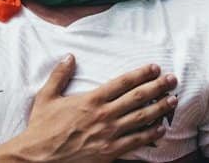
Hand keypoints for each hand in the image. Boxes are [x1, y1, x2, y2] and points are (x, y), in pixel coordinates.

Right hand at [0, 55, 177, 161]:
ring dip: (160, 108)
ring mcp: (108, 134)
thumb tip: (69, 56)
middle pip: (138, 97)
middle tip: (173, 80)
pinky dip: (150, 134)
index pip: (123, 82)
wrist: (35, 157)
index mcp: (91, 100)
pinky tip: (162, 128)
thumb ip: (59, 76)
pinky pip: (135, 141)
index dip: (142, 74)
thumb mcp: (46, 98)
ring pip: (141, 118)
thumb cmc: (41, 128)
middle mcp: (103, 115)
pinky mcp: (109, 152)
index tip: (155, 68)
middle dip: (158, 87)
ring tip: (173, 100)